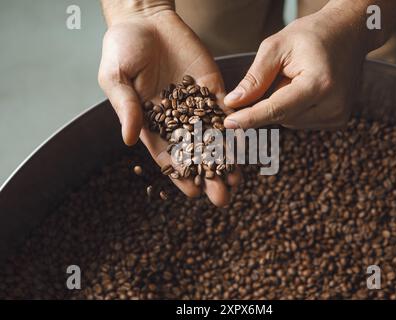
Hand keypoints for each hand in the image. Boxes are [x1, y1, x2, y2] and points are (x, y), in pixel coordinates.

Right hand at [98, 10, 238, 206]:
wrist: (146, 19)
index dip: (179, 174)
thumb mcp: (115, 77)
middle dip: (208, 175)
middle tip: (222, 197)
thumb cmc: (123, 48)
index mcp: (150, 122)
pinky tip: (245, 144)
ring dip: (226, 159)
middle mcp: (176, 118)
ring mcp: (195, 104)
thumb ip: (124, 107)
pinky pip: (225, 109)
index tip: (192, 193)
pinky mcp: (212, 87)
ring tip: (238, 180)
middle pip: (194, 152)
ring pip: (213, 137)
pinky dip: (235, 127)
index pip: (166, 154)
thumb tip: (127, 139)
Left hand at [223, 10, 367, 129]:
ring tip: (297, 79)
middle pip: (281, 117)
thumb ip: (254, 78)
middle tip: (280, 75)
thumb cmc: (312, 34)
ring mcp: (338, 115)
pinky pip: (302, 121)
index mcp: (319, 84)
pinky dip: (295, 108)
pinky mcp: (338, 120)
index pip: (276, 109)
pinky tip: (304, 88)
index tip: (228, 124)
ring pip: (290, 122)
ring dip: (283, 105)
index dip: (249, 118)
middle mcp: (332, 105)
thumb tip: (233, 102)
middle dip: (270, 101)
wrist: (349, 32)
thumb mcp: (276, 47)